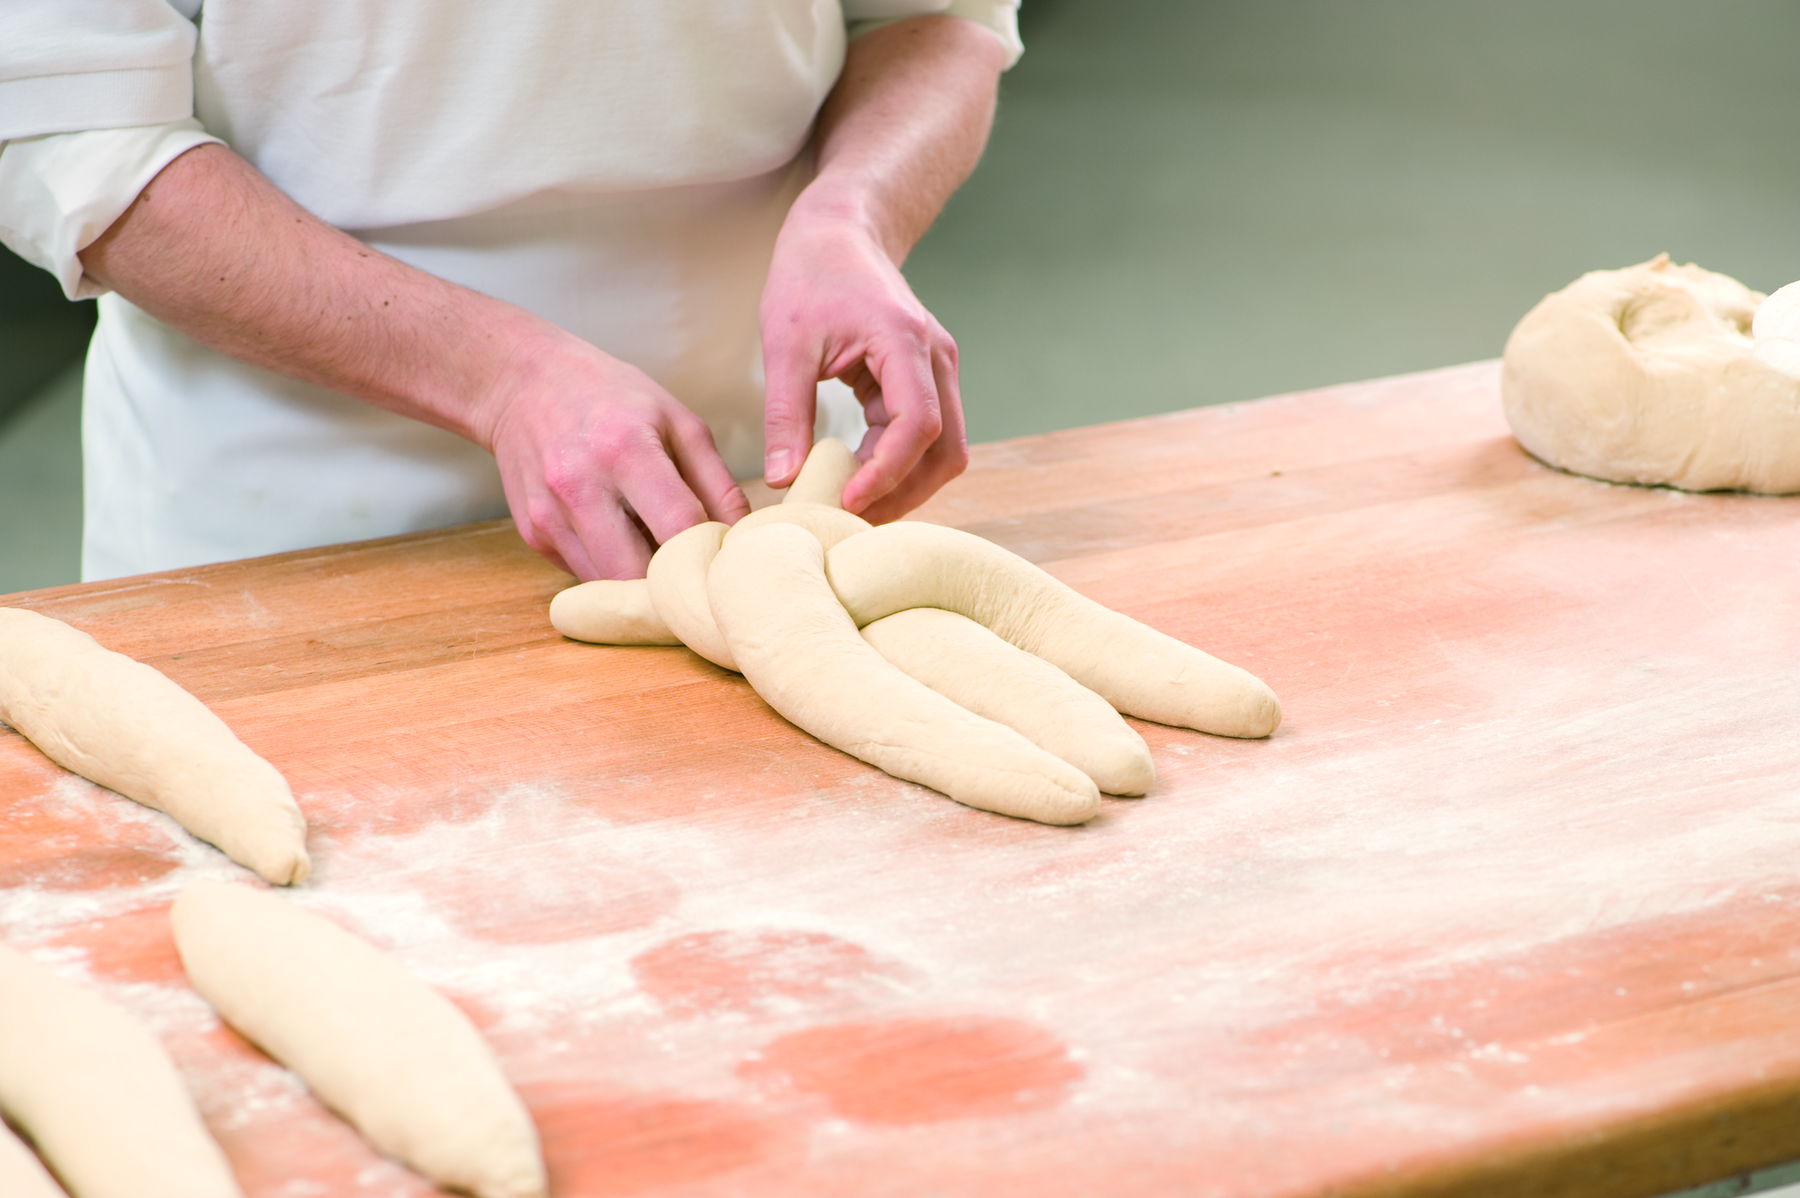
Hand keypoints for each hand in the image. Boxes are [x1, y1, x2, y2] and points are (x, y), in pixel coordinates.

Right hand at [482, 330, 749, 579]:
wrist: (523, 383)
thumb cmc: (612, 398)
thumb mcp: (678, 422)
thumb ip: (717, 483)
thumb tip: (746, 539)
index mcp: (626, 449)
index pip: (679, 526)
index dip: (712, 556)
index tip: (732, 567)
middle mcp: (580, 485)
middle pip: (638, 573)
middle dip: (673, 588)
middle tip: (700, 585)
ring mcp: (550, 514)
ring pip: (609, 585)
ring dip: (642, 587)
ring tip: (666, 567)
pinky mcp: (533, 534)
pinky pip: (584, 575)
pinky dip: (612, 572)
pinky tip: (625, 546)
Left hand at [759, 210, 967, 522]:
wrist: (839, 234)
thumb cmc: (810, 277)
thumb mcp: (785, 344)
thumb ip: (785, 414)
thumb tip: (783, 480)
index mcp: (904, 341)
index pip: (918, 425)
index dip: (887, 472)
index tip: (845, 501)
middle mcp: (935, 359)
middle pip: (945, 450)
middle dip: (902, 493)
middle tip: (849, 522)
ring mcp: (937, 371)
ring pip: (943, 450)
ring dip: (904, 485)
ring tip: (851, 508)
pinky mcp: (925, 381)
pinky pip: (925, 438)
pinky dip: (896, 466)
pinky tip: (855, 480)